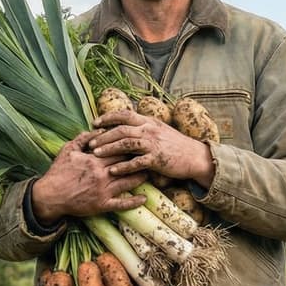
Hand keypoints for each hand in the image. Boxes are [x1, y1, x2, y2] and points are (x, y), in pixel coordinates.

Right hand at [30, 132, 147, 223]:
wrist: (50, 196)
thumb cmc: (58, 172)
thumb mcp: (68, 150)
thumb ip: (83, 138)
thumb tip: (99, 130)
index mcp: (94, 160)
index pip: (118, 149)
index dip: (130, 145)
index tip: (140, 142)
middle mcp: (101, 175)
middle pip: (126, 164)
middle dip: (139, 159)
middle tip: (152, 155)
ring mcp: (103, 191)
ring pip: (128, 182)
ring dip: (141, 178)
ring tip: (151, 173)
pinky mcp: (102, 205)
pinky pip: (121, 204)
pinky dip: (134, 202)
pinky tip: (144, 199)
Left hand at [89, 108, 215, 186]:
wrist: (195, 156)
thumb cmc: (176, 145)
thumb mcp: (160, 130)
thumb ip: (144, 127)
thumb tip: (127, 126)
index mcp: (149, 122)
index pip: (124, 114)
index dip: (108, 117)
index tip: (95, 123)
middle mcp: (149, 130)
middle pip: (121, 129)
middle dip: (103, 135)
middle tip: (90, 142)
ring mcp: (153, 144)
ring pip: (126, 143)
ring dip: (109, 148)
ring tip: (96, 154)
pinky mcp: (157, 159)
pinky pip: (137, 162)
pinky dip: (124, 166)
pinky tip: (113, 170)